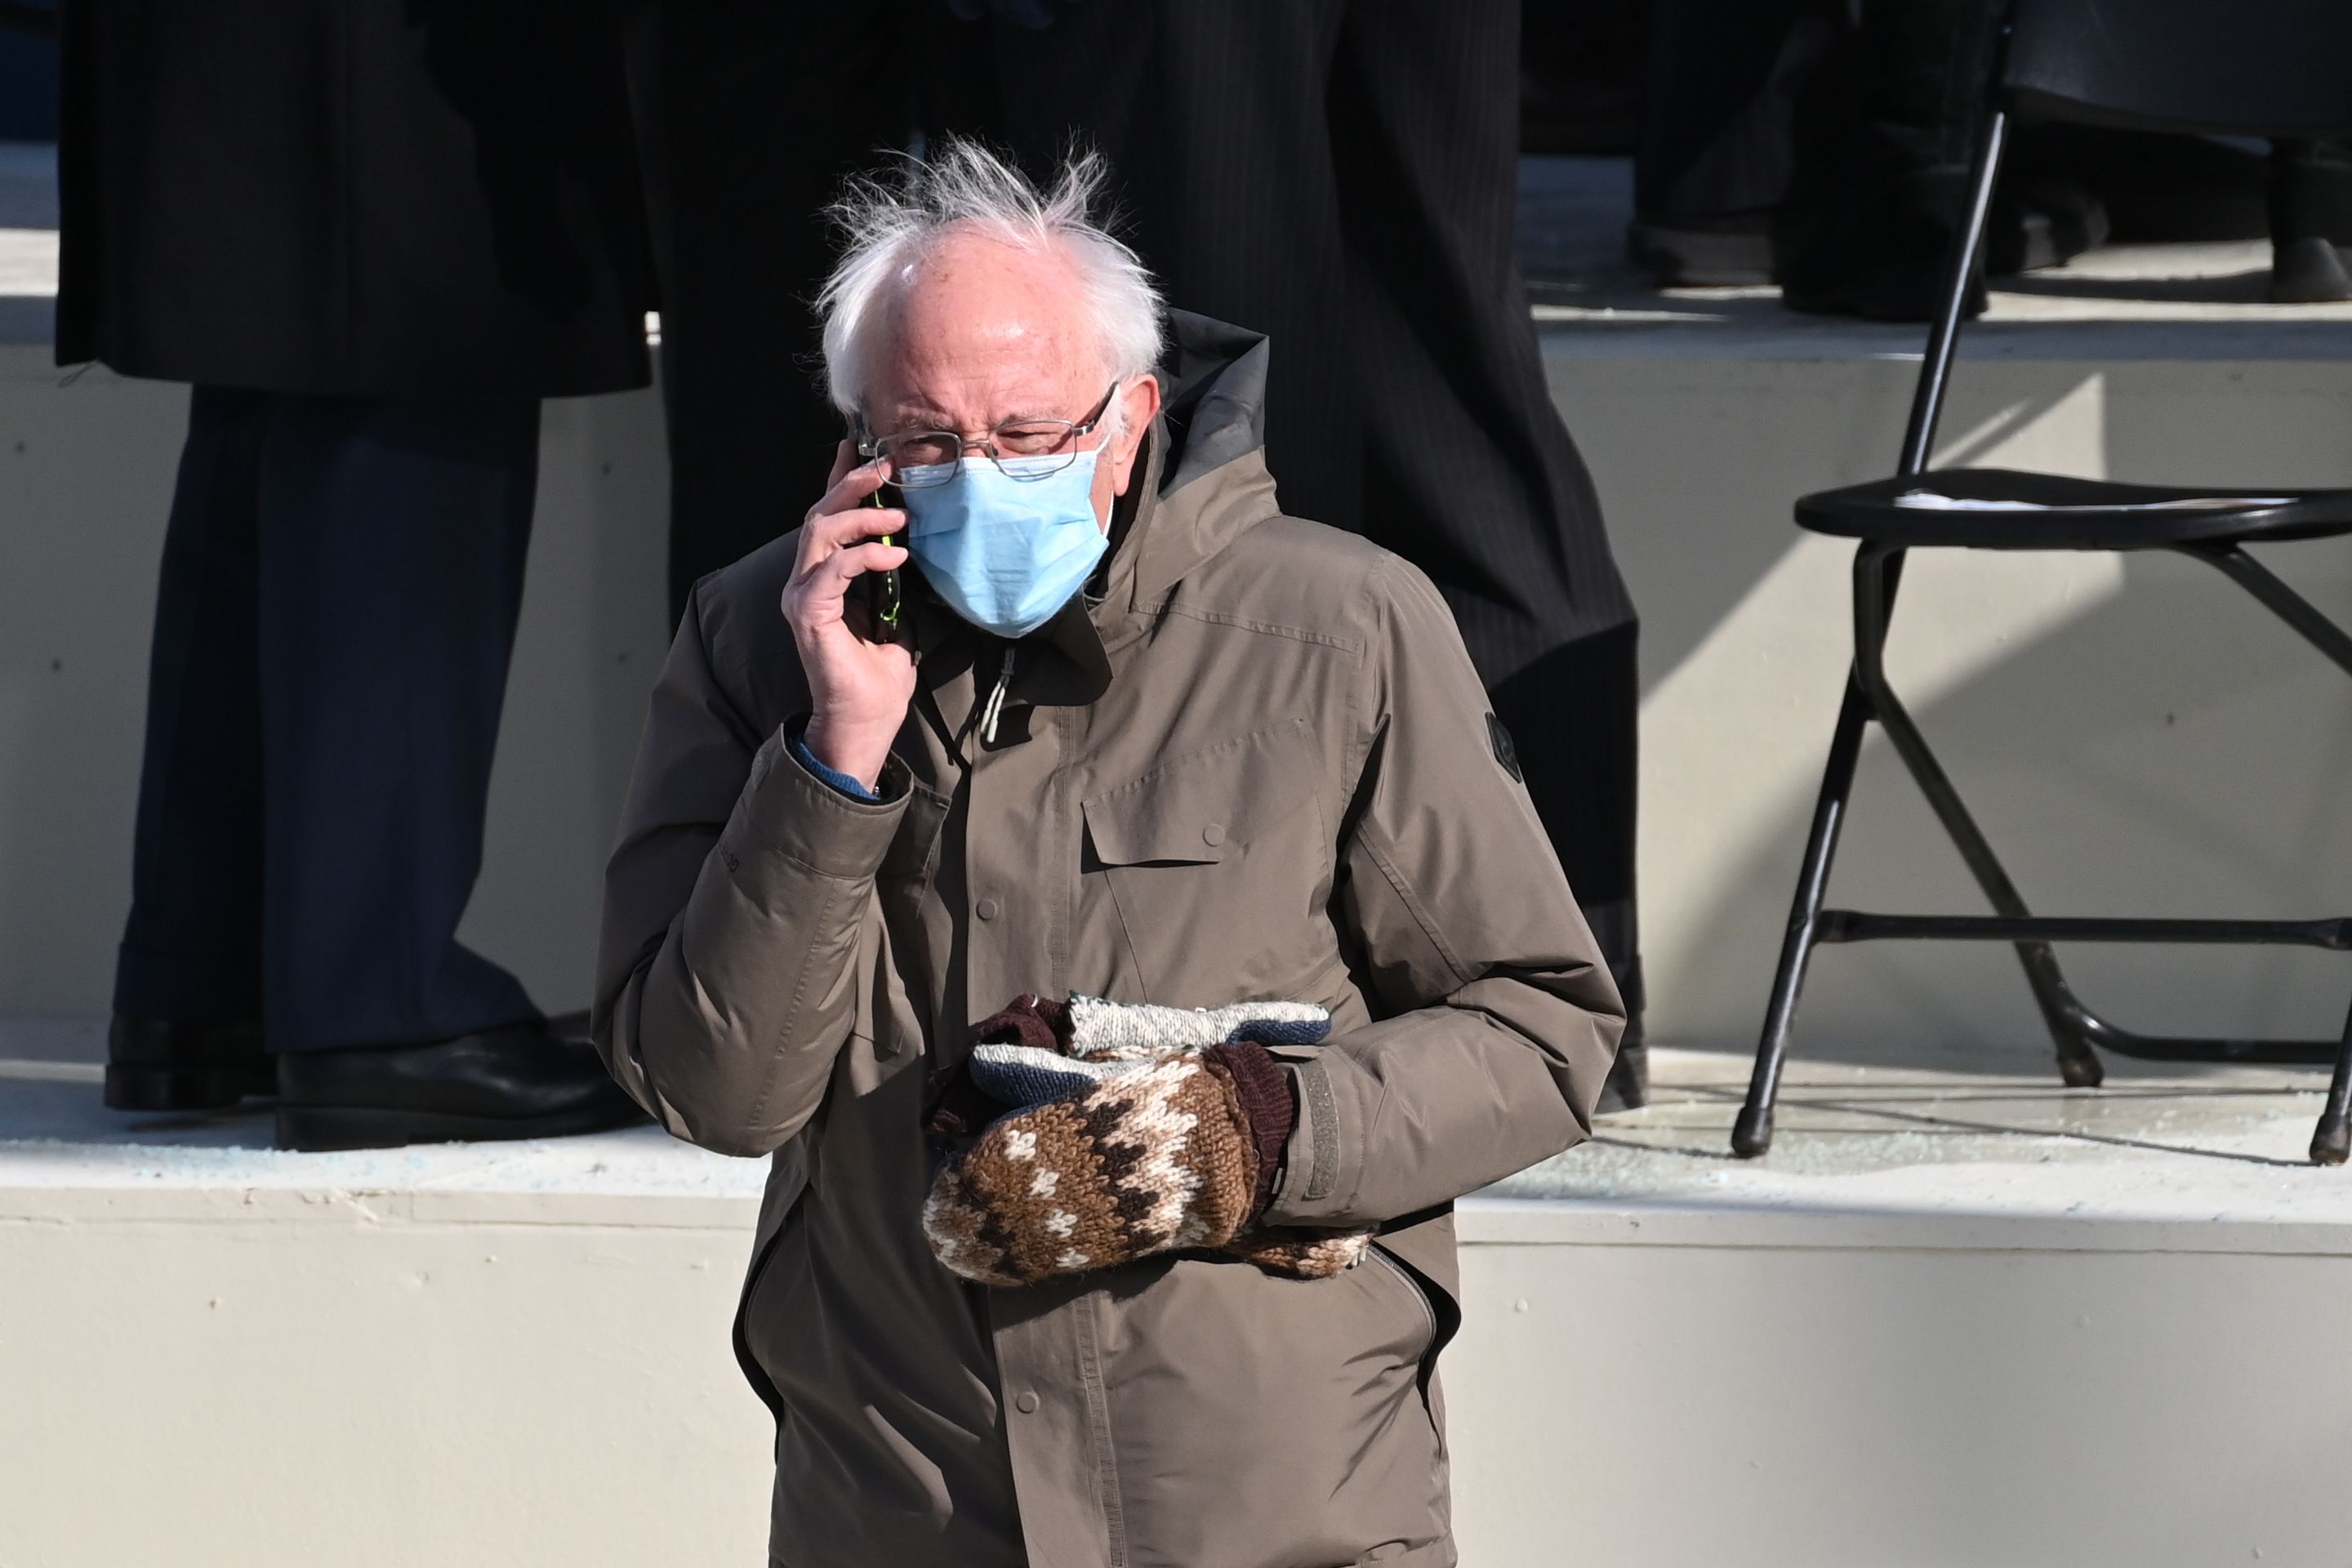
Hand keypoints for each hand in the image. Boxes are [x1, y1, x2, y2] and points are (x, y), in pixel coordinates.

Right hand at [783, 442, 916, 789]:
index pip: (827, 519)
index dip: (839, 480)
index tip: (860, 448)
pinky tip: (895, 555)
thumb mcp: (895, 616)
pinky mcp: (807, 613)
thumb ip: (892, 582)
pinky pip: (833, 569)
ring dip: (861, 516)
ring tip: (901, 515)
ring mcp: (801, 596)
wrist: (866, 721)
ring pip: (819, 532)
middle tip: (887, 468)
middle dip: (852, 485)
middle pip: (819, 515)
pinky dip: (865, 556)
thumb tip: (913, 548)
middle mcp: (805, 583)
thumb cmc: (878, 678)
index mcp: (823, 580)